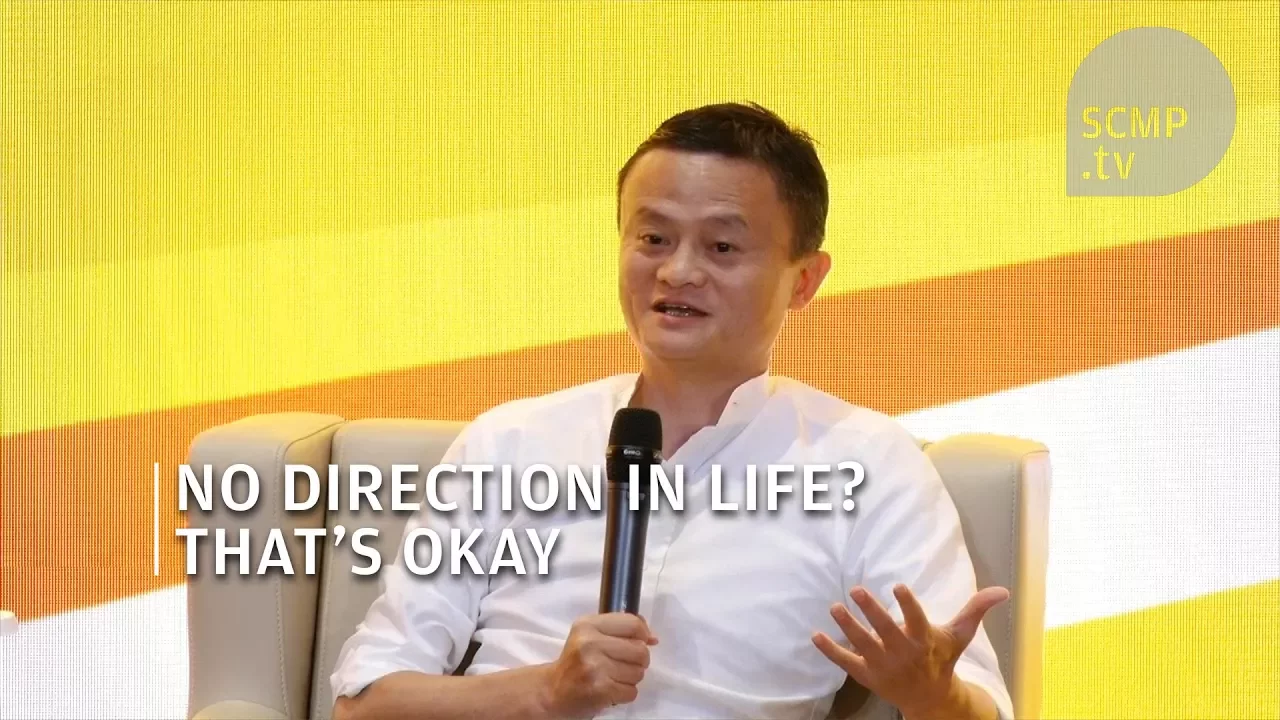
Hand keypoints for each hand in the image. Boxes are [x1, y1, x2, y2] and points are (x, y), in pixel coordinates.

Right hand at [539, 612, 658, 718]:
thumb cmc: (576, 662)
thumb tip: (653, 637)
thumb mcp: (590, 635)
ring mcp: (595, 668)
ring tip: (612, 677)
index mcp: (587, 625)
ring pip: (638, 673)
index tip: (641, 642)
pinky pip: (632, 692)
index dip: (643, 634)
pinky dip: (624, 694)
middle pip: (640, 650)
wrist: (552, 692)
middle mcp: (590, 643)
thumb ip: (620, 629)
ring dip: (630, 679)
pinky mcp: (600, 690)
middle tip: (622, 665)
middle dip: (638, 661)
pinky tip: (610, 690)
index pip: (632, 624)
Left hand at [812, 584, 1007, 717]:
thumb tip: (1003, 589)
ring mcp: (883, 665)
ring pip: (863, 645)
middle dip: (872, 611)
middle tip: (857, 589)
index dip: (907, 603)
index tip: (898, 586)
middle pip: (886, 630)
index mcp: (924, 639)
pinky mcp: (867, 675)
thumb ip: (976, 609)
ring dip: (847, 627)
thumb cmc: (942, 658)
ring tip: (834, 607)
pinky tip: (815, 635)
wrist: (930, 698)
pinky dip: (830, 651)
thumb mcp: (960, 635)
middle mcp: (903, 652)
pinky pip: (846, 662)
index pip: (915, 618)